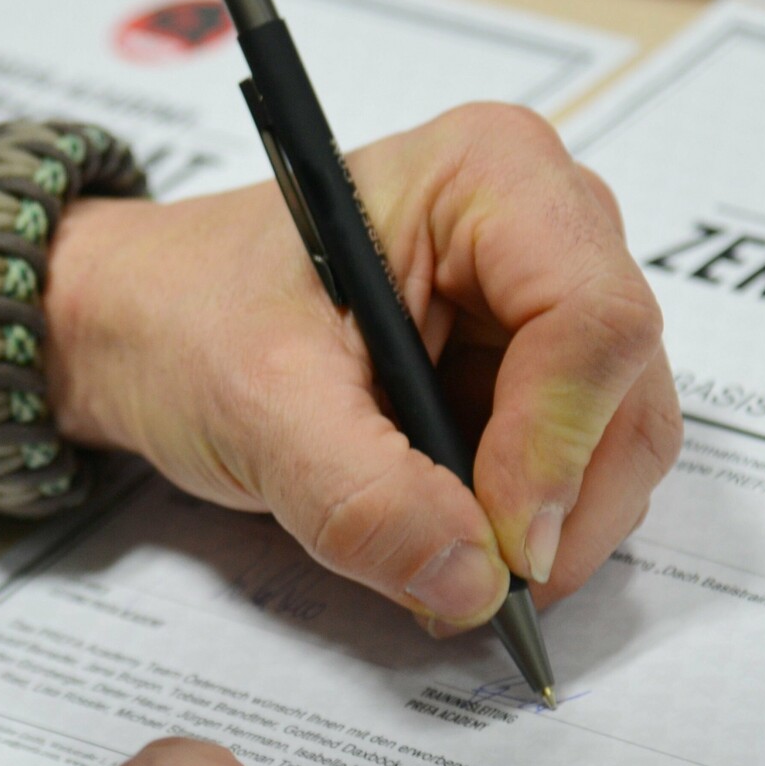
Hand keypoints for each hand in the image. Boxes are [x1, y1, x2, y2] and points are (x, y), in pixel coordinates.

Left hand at [48, 103, 680, 633]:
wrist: (140, 324)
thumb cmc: (186, 317)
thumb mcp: (255, 405)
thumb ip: (362, 498)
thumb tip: (474, 583)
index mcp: (489, 176)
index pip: (592, 319)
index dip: (560, 448)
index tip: (502, 550)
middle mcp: (544, 222)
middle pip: (625, 387)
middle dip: (560, 504)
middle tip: (477, 588)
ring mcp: (545, 297)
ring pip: (616, 439)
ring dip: (546, 527)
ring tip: (442, 568)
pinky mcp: (532, 366)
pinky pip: (576, 466)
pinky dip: (526, 525)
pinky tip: (447, 542)